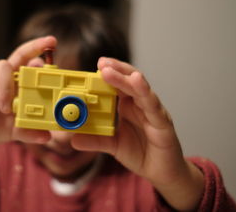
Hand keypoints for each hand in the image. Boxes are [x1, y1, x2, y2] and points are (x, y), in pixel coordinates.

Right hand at [0, 36, 55, 148]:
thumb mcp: (14, 130)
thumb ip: (28, 131)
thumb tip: (46, 135)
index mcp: (17, 84)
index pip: (31, 64)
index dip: (42, 54)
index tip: (53, 44)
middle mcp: (4, 76)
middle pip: (20, 54)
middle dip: (35, 46)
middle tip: (49, 43)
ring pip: (2, 67)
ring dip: (8, 88)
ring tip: (7, 109)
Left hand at [72, 57, 203, 210]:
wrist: (161, 172)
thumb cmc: (140, 153)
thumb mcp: (112, 145)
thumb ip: (95, 140)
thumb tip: (73, 139)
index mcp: (128, 106)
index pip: (118, 84)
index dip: (108, 74)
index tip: (96, 65)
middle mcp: (141, 104)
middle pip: (129, 80)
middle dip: (116, 69)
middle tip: (101, 63)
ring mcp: (153, 111)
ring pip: (140, 89)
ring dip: (124, 78)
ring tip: (110, 70)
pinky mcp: (162, 123)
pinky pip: (152, 105)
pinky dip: (144, 92)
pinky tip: (137, 81)